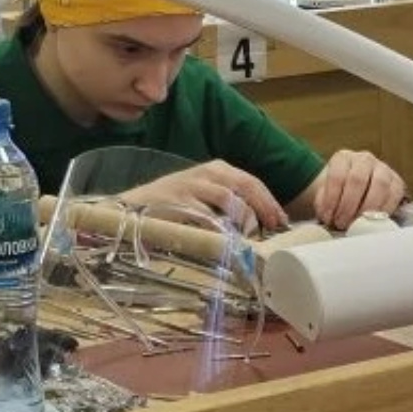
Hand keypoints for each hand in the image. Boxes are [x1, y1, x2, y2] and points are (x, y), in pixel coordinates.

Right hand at [122, 160, 288, 234]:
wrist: (131, 207)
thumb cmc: (172, 205)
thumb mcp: (202, 195)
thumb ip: (228, 202)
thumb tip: (260, 223)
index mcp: (215, 169)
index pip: (252, 182)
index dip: (270, 202)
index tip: (281, 222)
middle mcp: (205, 173)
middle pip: (246, 187)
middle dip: (263, 209)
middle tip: (272, 230)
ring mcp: (191, 187)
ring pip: (230, 201)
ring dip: (245, 221)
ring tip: (250, 238)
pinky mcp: (178, 202)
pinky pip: (207, 216)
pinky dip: (221, 229)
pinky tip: (227, 241)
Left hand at [310, 150, 405, 230]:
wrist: (355, 190)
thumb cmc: (337, 192)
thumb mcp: (325, 193)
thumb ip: (323, 202)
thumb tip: (327, 216)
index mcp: (342, 158)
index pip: (337, 175)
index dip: (332, 198)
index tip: (328, 216)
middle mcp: (364, 159)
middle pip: (358, 179)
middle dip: (349, 205)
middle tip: (342, 222)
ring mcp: (383, 168)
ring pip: (379, 185)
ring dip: (368, 208)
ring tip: (357, 223)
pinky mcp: (397, 181)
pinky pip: (394, 194)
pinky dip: (384, 210)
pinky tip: (374, 220)